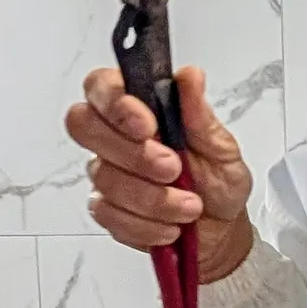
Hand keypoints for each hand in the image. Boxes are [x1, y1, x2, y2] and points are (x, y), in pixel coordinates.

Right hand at [67, 65, 255, 286]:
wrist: (222, 231)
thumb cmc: (219, 183)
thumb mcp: (221, 147)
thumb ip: (200, 114)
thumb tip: (190, 77)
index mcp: (140, 108)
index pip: (101, 86)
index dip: (115, 102)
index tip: (147, 125)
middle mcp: (116, 137)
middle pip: (84, 126)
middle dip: (133, 153)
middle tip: (173, 168)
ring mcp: (106, 173)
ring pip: (105, 177)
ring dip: (154, 197)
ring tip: (190, 205)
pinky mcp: (106, 210)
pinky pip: (110, 214)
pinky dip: (148, 224)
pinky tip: (171, 225)